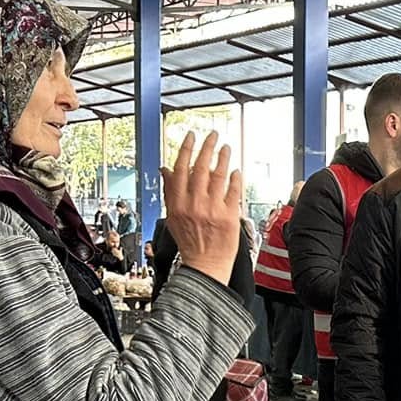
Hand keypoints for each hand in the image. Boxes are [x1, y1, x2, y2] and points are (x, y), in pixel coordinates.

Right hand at [162, 132, 244, 282]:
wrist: (205, 266)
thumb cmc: (189, 242)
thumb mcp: (173, 216)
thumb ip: (169, 191)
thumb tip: (166, 169)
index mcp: (178, 203)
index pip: (181, 169)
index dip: (187, 149)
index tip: (192, 136)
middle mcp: (194, 204)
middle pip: (201, 168)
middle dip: (207, 147)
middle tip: (213, 135)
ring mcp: (213, 210)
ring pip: (218, 176)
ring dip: (223, 158)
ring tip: (226, 148)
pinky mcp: (229, 216)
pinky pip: (233, 192)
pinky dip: (235, 179)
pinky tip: (235, 171)